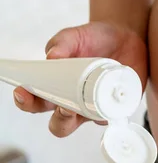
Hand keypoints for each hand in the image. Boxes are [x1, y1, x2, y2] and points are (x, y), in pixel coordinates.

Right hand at [13, 21, 147, 137]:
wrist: (126, 38)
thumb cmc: (95, 39)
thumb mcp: (76, 36)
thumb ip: (63, 42)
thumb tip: (52, 56)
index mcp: (56, 87)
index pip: (36, 101)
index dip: (28, 102)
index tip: (25, 93)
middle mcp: (74, 102)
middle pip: (60, 124)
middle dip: (60, 119)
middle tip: (64, 107)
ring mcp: (96, 107)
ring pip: (90, 125)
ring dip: (90, 121)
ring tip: (89, 107)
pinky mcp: (117, 106)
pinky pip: (113, 118)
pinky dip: (112, 115)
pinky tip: (114, 106)